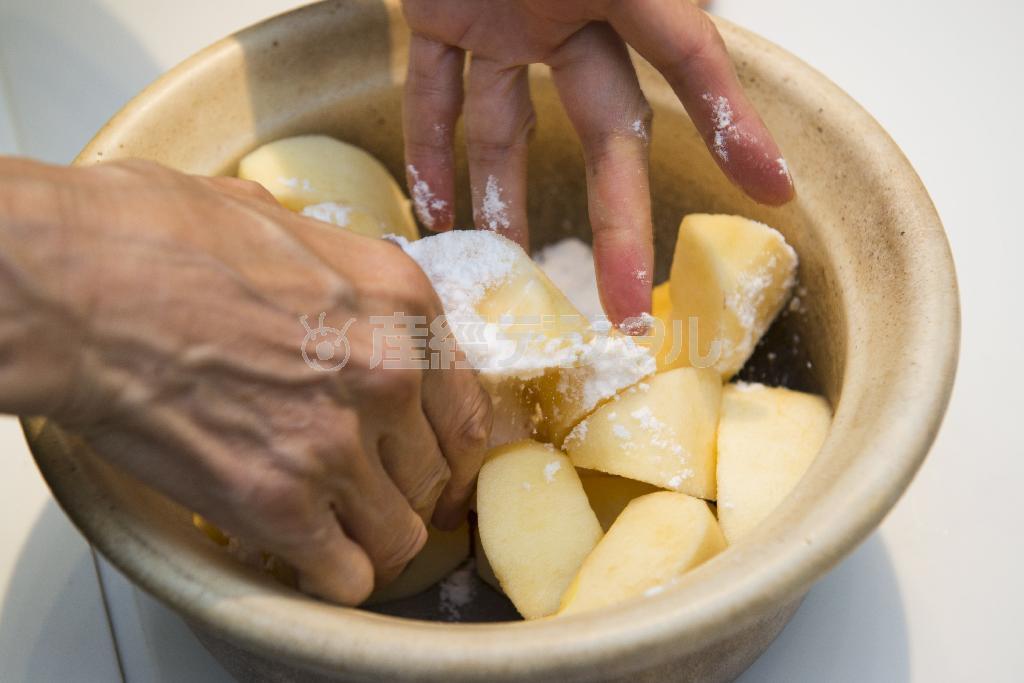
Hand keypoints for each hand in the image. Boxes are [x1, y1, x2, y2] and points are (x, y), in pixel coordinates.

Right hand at [0, 158, 491, 604]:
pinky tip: (302, 552)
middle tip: (367, 495)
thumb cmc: (155, 238)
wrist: (77, 286)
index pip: (466, 410)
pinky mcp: (280, 503)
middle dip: (402, 491)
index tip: (429, 468)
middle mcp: (389, 376)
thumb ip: (335, 271)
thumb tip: (334, 289)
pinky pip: (346, 576)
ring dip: (370, 539)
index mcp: (402, 304)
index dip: (447, 450)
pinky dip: (330, 574)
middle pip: (436, 476)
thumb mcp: (280, 222)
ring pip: (401, 536)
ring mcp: (340, 443)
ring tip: (333, 529)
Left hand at [401, 0, 792, 325]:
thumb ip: (667, 6)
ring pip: (509, 128)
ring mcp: (502, 15)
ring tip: (512, 275)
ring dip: (508, 202)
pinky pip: (432, 94)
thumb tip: (729, 94)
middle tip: (624, 304)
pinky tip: (435, 209)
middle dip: (617, 218)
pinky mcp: (436, 12)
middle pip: (604, 129)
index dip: (732, 123)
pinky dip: (429, 149)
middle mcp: (569, 7)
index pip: (690, 62)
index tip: (773, 190)